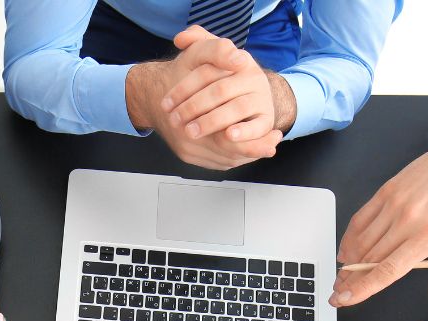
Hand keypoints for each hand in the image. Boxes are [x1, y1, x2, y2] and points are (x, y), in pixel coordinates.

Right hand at [126, 29, 282, 169]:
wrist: (153, 95)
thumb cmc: (178, 75)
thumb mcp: (197, 55)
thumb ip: (217, 51)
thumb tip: (239, 60)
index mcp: (192, 119)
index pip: (229, 138)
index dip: (253, 140)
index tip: (274, 139)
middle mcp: (187, 138)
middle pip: (228, 152)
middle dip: (255, 149)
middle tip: (274, 143)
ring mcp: (187, 149)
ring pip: (223, 159)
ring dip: (246, 153)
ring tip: (267, 146)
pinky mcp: (188, 155)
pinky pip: (215, 161)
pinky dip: (234, 155)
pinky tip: (247, 148)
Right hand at [334, 118, 427, 312]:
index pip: (386, 270)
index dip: (362, 289)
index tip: (344, 300)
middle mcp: (408, 220)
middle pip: (367, 259)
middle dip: (348, 282)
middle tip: (338, 295)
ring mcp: (394, 204)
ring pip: (359, 242)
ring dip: (347, 264)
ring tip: (341, 278)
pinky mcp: (385, 192)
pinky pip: (359, 220)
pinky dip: (348, 239)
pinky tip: (346, 252)